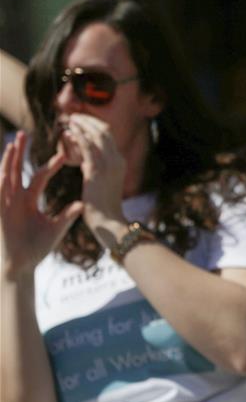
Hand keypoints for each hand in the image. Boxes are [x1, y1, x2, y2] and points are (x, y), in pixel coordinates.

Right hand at [0, 132, 82, 277]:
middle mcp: (16, 198)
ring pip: (5, 178)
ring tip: (13, 145)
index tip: (63, 153)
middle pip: (18, 170)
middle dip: (21, 153)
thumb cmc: (36, 249)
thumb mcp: (56, 229)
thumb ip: (67, 216)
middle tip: (26, 133)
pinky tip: (4, 172)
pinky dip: (1, 184)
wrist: (20, 267)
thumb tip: (82, 204)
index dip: (50, 165)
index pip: (40, 177)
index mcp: (29, 200)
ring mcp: (5, 204)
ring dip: (8, 162)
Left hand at [65, 114, 127, 245]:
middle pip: (104, 130)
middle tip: (74, 116)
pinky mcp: (97, 171)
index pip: (109, 136)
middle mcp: (117, 160)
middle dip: (88, 121)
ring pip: (96, 135)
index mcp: (120, 162)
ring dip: (82, 125)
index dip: (95, 125)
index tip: (81, 121)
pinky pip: (87, 147)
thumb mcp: (103, 183)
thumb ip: (96, 169)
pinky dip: (78, 137)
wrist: (108, 222)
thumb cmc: (103, 207)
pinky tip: (68, 132)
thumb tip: (87, 161)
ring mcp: (109, 164)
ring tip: (69, 119)